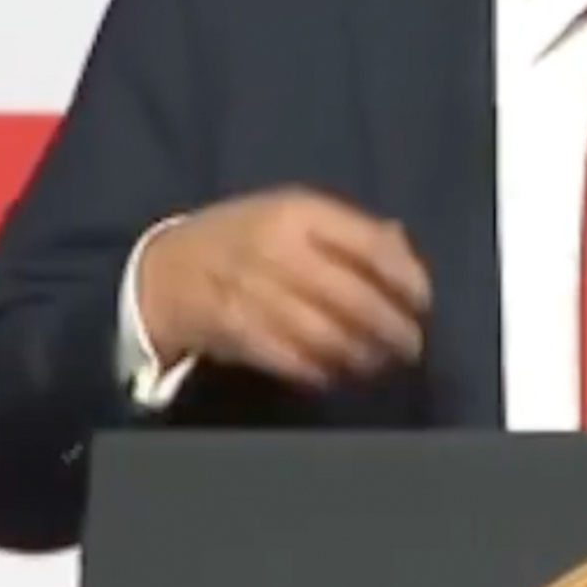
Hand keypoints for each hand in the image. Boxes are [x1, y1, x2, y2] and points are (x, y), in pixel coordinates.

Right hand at [135, 187, 432, 387]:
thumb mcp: (292, 215)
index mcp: (299, 212)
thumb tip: (404, 251)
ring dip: (360, 354)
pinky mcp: (229, 327)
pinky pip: (286, 356)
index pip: (371, 245)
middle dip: (392, 327)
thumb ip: (350, 231)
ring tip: (379, 364)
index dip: (407, 279)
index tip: (423, 303)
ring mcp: (250, 288)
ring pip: (324, 332)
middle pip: (353, 296)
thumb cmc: (242, 239)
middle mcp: (277, 247)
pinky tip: (334, 374)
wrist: (162, 269)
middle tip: (411, 346)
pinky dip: (317, 370)